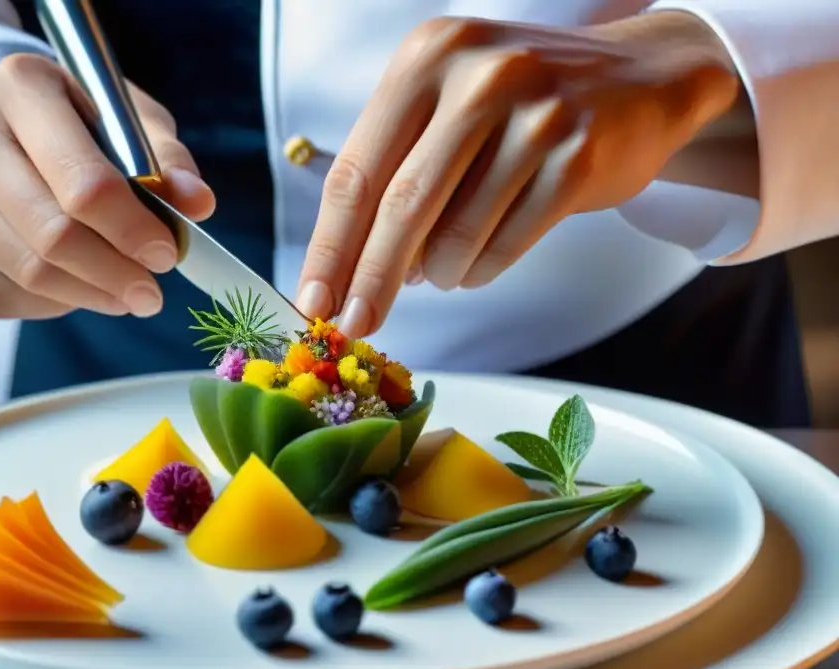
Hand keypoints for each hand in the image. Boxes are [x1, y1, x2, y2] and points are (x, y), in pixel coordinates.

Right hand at [0, 53, 214, 318]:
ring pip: (30, 272)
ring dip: (93, 294)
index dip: (130, 226)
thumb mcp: (131, 121)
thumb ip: (167, 159)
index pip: (81, 180)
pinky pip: (9, 294)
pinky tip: (85, 287)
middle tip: (153, 293)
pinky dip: (58, 302)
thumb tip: (197, 204)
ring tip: (131, 295)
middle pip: (51, 233)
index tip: (167, 254)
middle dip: (114, 272)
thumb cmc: (82, 124)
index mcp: (20, 88)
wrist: (9, 129)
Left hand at [297, 12, 742, 336]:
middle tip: (356, 325)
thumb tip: (349, 269)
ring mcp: (535, 114)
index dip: (329, 245)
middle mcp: (478, 76)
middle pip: (401, 205)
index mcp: (427, 58)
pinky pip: (506, 244)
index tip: (313, 300)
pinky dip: (480, 269)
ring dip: (438, 273)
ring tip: (440, 271)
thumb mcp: (447, 104)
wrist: (640, 79)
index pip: (357, 170)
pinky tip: (475, 265)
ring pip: (456, 234)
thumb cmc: (521, 103)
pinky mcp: (578, 156)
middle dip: (371, 278)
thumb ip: (395, 169)